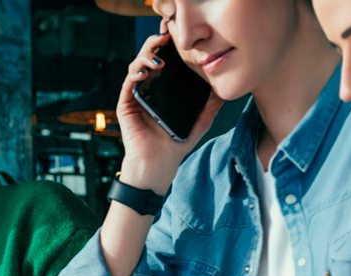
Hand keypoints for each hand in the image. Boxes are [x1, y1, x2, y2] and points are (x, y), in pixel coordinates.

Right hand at [117, 32, 223, 193]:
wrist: (158, 163)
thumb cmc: (176, 144)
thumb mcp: (201, 122)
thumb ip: (211, 105)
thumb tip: (224, 88)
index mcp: (163, 89)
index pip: (165, 61)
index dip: (169, 47)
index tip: (180, 38)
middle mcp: (148, 89)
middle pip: (148, 59)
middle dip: (155, 44)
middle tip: (166, 37)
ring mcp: (136, 96)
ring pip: (136, 67)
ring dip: (145, 57)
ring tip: (159, 58)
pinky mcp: (126, 105)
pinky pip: (128, 84)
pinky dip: (134, 74)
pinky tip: (145, 71)